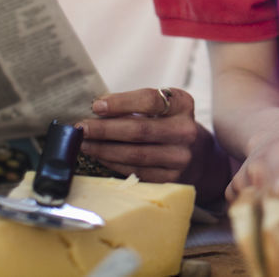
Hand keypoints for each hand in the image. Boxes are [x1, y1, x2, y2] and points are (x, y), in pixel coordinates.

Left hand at [78, 86, 231, 205]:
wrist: (197, 155)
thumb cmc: (168, 124)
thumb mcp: (161, 107)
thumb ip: (133, 106)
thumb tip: (96, 109)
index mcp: (183, 104)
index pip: (150, 100)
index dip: (121, 103)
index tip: (96, 105)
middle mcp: (186, 131)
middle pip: (140, 130)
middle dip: (105, 129)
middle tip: (81, 127)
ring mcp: (180, 157)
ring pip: (135, 154)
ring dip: (104, 148)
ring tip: (84, 143)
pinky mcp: (171, 178)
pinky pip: (136, 171)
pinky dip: (113, 163)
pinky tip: (99, 156)